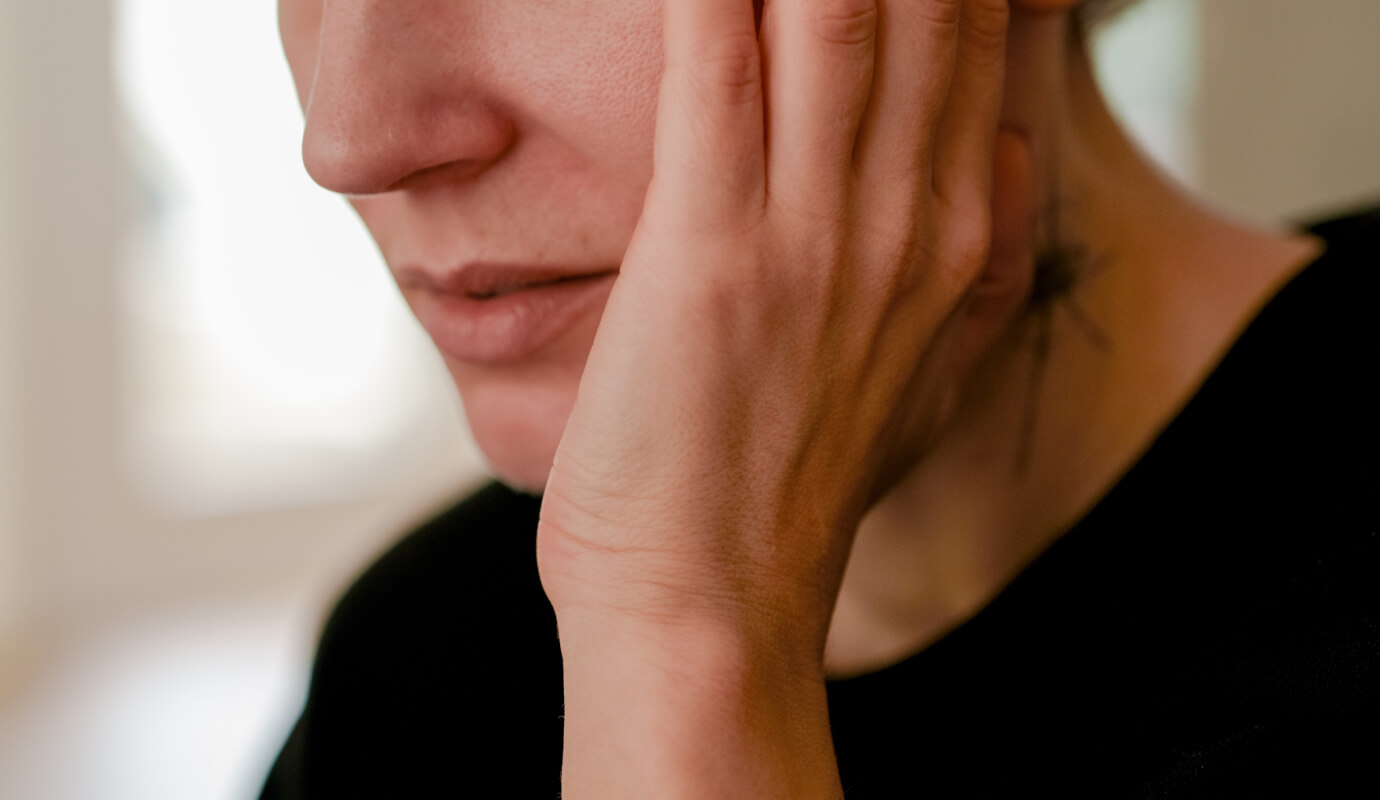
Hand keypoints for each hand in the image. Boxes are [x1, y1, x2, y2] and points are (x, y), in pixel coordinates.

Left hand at [538, 0, 1031, 793]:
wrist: (711, 597)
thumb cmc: (794, 487)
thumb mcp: (927, 382)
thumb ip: (981, 270)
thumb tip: (1008, 174)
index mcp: (957, 241)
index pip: (975, 44)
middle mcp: (907, 218)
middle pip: (920, 6)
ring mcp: (815, 232)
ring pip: (833, 16)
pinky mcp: (713, 252)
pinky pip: (718, 74)